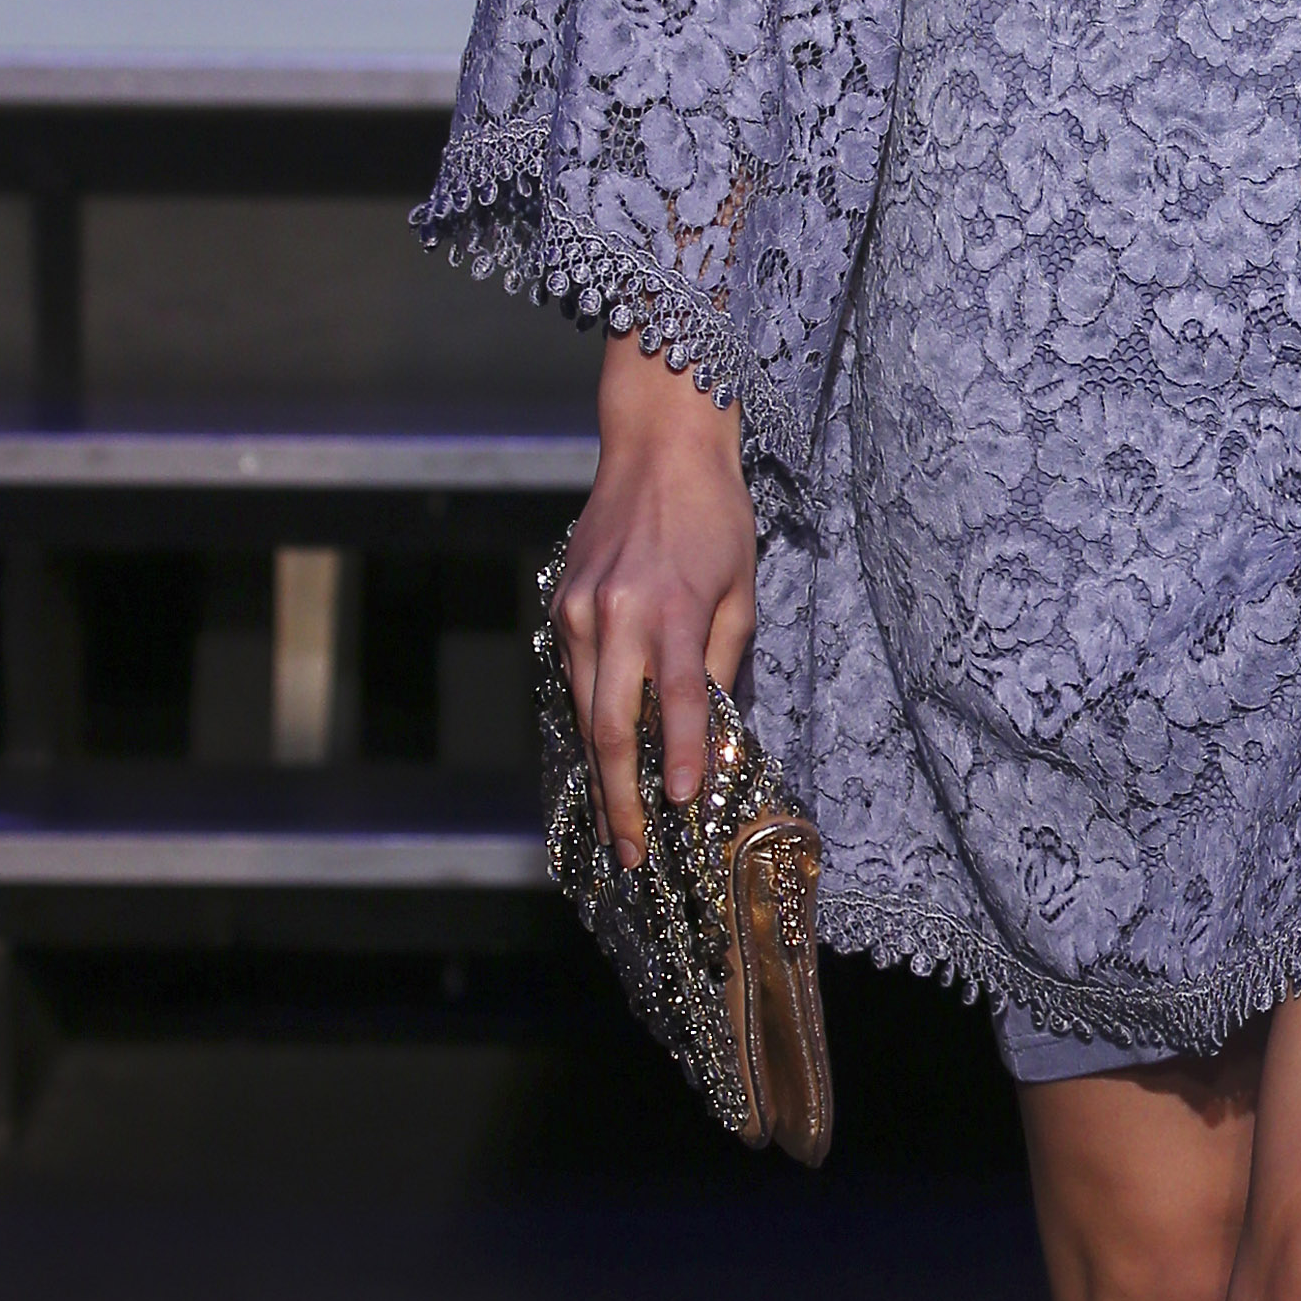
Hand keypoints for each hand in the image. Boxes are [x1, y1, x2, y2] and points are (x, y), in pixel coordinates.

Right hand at [555, 331, 757, 865]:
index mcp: (668, 609)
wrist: (655, 446)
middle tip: (631, 854)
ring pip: (583, 711)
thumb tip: (713, 736)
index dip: (677, 757)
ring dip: (600, 775)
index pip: (675, 699)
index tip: (680, 807)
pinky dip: (590, 725)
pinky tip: (605, 765)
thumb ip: (722, 663)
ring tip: (618, 829)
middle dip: (620, 798)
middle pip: (608, 726)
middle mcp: (614, 614)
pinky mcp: (561, 607)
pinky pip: (575, 681)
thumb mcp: (739, 589)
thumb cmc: (713, 516)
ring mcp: (578, 612)